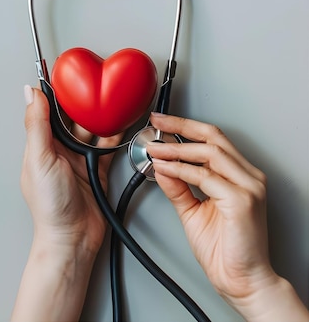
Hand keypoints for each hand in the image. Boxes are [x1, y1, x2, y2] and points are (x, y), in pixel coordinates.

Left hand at [20, 85, 121, 253]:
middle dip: (83, 102)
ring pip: (91, 130)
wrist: (72, 238)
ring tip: (111, 101)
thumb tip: (30, 93)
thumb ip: (37, 125)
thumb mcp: (40, 159)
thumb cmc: (50, 206)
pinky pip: (107, 147)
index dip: (55, 93)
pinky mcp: (96, 170)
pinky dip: (114, 135)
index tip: (67, 75)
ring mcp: (78, 160)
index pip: (47, 111)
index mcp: (40, 145)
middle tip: (96, 85)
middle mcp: (58, 150)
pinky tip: (120, 124)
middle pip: (72, 118)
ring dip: (100, 117)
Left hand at [147, 113, 308, 321]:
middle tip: (156, 123)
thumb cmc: (224, 250)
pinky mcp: (242, 201)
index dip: (185, 127)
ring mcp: (248, 187)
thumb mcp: (192, 211)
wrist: (241, 280)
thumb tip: (162, 167)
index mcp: (240, 176)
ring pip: (210, 152)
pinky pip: (206, 177)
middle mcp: (248, 177)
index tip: (161, 124)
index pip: (212, 140)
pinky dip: (182, 170)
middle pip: (214, 137)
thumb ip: (178, 188)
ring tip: (155, 148)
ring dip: (177, 148)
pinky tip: (165, 169)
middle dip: (181, 125)